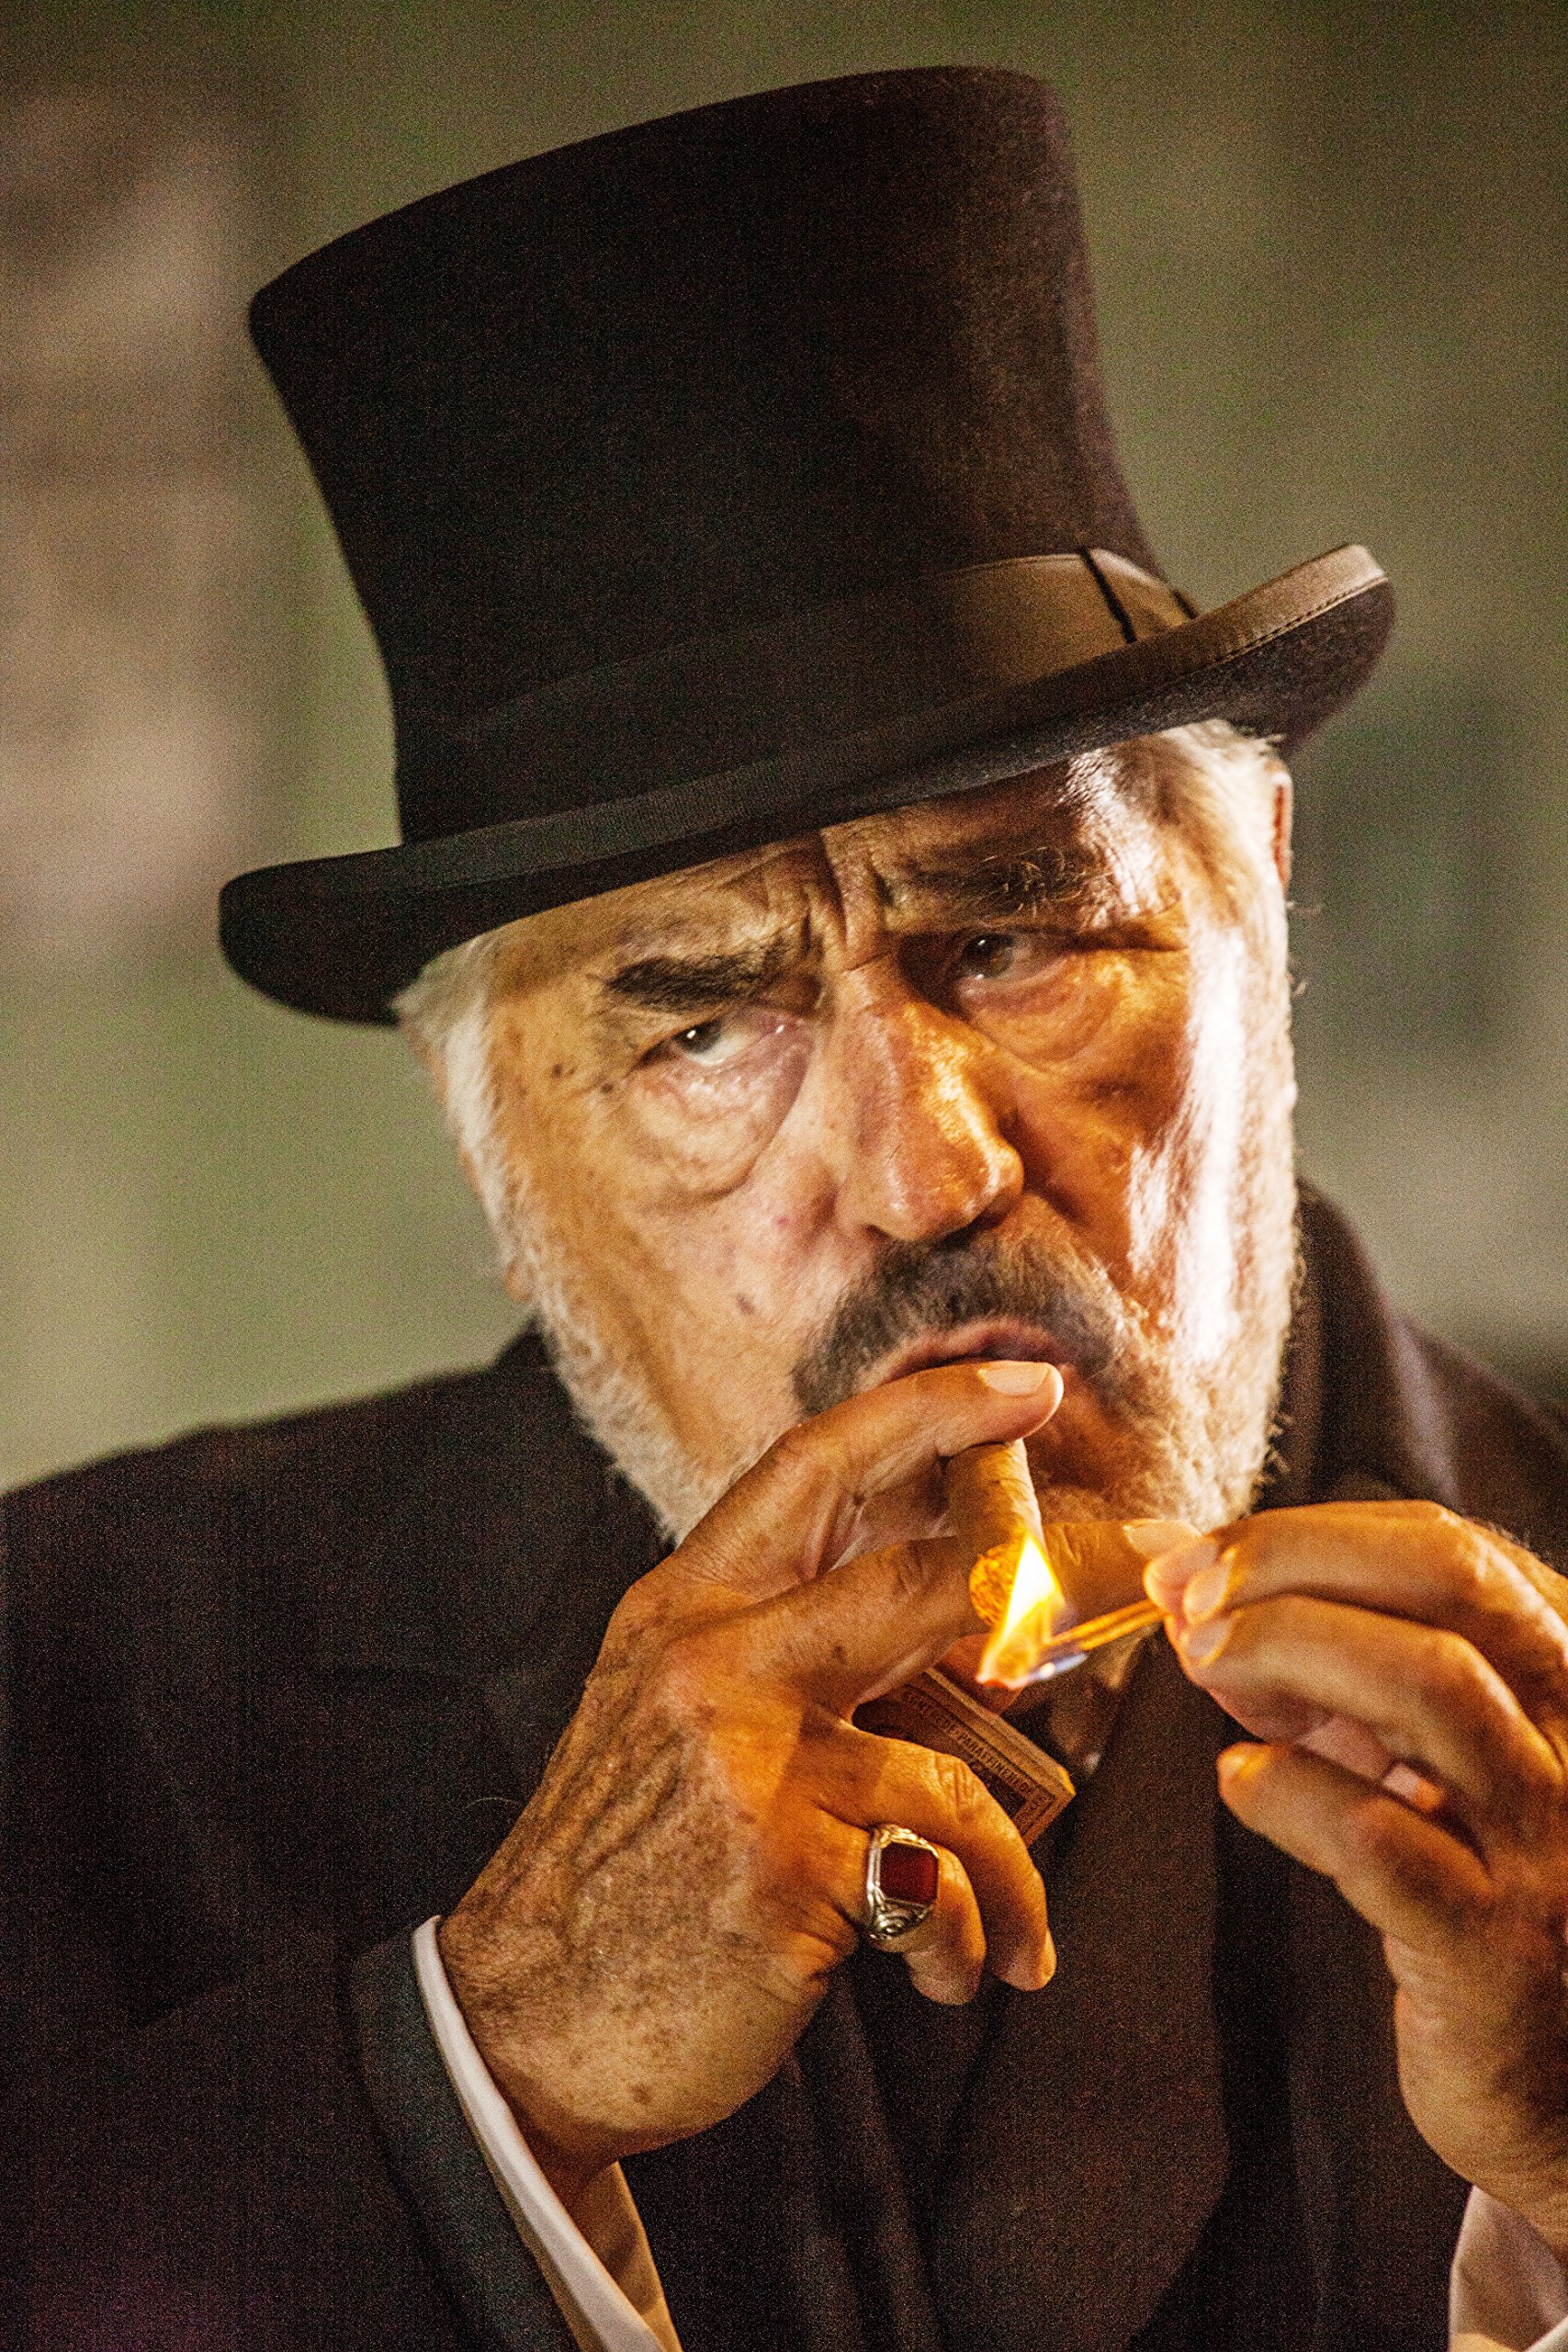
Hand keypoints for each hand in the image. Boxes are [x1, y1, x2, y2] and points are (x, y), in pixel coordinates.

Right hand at [438, 1361, 1060, 2205]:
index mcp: (686, 1607)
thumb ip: (784, 1655)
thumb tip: (951, 1622)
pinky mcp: (782, 1869)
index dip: (931, 1411)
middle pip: (922, 1584)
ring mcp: (746, 1763)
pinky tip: (950, 1977)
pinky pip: (938, 1879)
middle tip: (1144, 1575)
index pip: (814, 1465)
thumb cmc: (622, 1870)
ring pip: (957, 1773)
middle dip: (1057, 1582)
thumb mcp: (674, 1718)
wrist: (521, 2020)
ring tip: (1009, 1931)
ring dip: (1010, 1868)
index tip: (1028, 1384)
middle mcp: (714, 1663)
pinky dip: (967, 1937)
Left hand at [1148, 1501, 1567, 2256]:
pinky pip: (1382, 1840)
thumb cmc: (1474, 1889)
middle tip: (1188, 1597)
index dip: (1304, 1534)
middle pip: (1449, 1582)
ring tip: (1205, 1667)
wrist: (1564, 2094)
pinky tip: (1243, 1783)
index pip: (1448, 1546)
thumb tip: (1177, 1564)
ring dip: (1287, 1648)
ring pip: (1430, 1684)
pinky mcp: (1498, 1952)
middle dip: (1293, 1562)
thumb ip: (1322, 1661)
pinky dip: (1291, 1789)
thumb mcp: (1418, 1754)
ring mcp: (1553, 1844)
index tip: (1195, 1559)